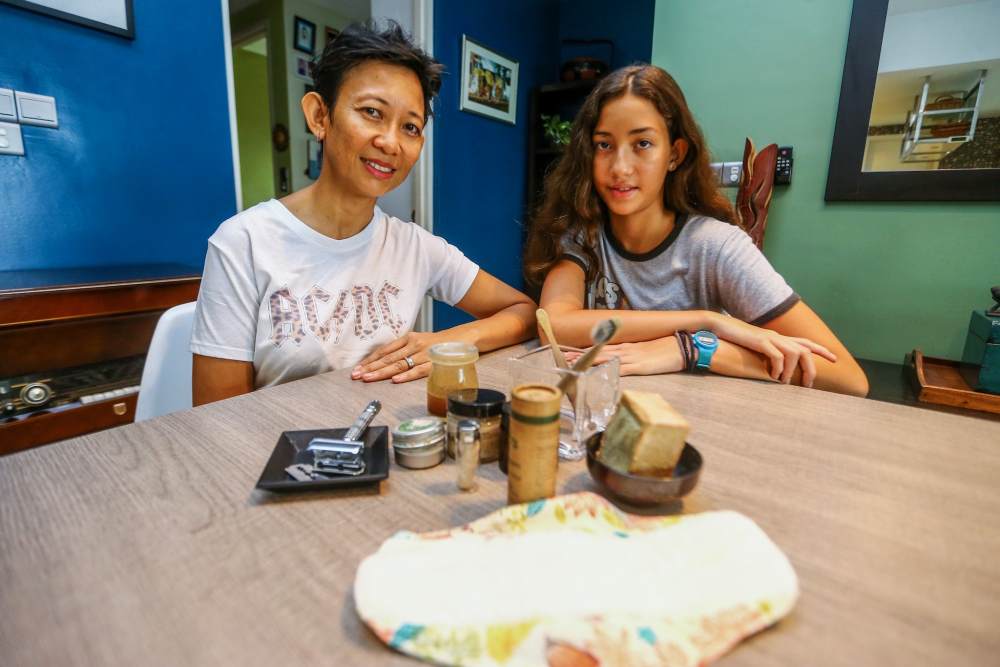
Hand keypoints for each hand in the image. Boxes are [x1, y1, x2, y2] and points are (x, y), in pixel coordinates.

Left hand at [351, 331, 456, 383]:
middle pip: (389, 358)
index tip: (357, 369)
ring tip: (368, 379)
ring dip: (382, 372)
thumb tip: (385, 362)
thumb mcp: (420, 341)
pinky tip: (395, 380)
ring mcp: (425, 353)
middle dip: (371, 368)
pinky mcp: (435, 362)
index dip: (370, 360)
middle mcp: (414, 344)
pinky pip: (419, 370)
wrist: (465, 337)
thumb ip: (405, 350)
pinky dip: (407, 375)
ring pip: (400, 364)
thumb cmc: (440, 343)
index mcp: (409, 338)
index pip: (385, 350)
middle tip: (356, 375)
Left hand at [564, 337, 684, 376]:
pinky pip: (618, 368)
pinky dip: (605, 369)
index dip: (585, 350)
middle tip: (563, 356)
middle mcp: (625, 350)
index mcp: (627, 346)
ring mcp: (631, 358)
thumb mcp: (646, 349)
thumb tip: (623, 358)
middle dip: (580, 355)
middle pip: (598, 352)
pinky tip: (594, 371)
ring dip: (586, 361)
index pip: (602, 347)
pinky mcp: (639, 367)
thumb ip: (634, 353)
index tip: (571, 351)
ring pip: (603, 359)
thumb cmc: (667, 348)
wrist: (683, 346)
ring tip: (571, 363)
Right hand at [706, 313, 834, 385]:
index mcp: (778, 338)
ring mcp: (769, 338)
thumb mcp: (753, 347)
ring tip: (784, 382)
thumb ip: (765, 354)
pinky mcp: (760, 341)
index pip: (805, 342)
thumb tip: (772, 370)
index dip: (821, 350)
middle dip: (811, 368)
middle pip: (805, 349)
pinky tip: (772, 377)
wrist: (718, 326)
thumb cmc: (734, 339)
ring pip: (794, 353)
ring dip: (792, 371)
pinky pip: (777, 355)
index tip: (834, 359)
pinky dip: (778, 368)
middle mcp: (777, 336)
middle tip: (808, 385)